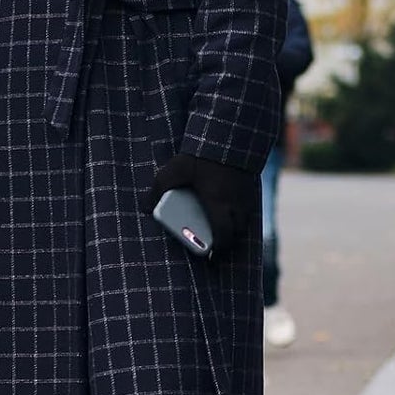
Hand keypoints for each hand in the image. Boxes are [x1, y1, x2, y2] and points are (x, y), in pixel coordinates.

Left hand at [146, 154, 260, 246]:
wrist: (229, 136)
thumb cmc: (200, 156)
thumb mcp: (174, 171)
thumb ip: (158, 190)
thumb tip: (144, 207)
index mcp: (218, 205)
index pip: (224, 236)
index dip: (219, 250)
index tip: (211, 257)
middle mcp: (236, 204)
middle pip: (237, 233)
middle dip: (227, 243)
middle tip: (215, 247)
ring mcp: (246, 197)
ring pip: (244, 222)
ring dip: (234, 229)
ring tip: (221, 232)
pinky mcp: (250, 188)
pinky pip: (248, 209)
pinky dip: (239, 215)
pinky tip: (229, 212)